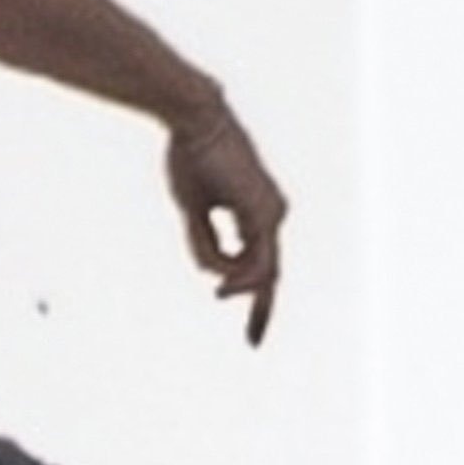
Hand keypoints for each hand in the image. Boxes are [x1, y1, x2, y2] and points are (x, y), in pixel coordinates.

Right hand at [165, 104, 287, 346]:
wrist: (196, 121)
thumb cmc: (191, 158)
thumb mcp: (194, 209)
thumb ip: (206, 243)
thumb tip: (213, 276)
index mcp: (256, 212)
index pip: (261, 262)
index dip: (250, 294)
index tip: (241, 320)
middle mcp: (271, 214)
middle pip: (268, 274)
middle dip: (263, 311)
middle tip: (254, 344)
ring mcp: (271, 213)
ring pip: (262, 272)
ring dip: (239, 287)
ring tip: (220, 294)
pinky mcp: (263, 213)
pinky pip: (259, 262)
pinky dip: (241, 278)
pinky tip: (224, 287)